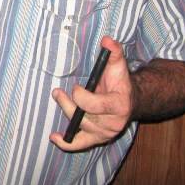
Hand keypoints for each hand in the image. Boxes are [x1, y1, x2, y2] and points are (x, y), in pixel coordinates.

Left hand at [50, 36, 132, 150]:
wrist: (130, 101)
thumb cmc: (120, 82)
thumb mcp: (118, 65)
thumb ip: (113, 52)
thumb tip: (106, 40)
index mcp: (119, 105)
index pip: (95, 105)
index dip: (81, 96)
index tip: (76, 86)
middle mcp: (113, 123)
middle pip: (83, 117)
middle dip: (67, 104)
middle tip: (57, 92)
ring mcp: (104, 133)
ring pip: (78, 127)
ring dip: (66, 113)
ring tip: (58, 96)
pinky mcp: (97, 139)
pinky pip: (80, 145)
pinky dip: (66, 143)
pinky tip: (54, 137)